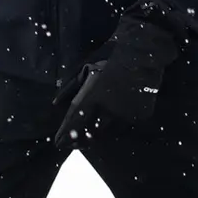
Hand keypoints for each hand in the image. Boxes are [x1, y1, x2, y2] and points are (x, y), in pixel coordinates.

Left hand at [58, 15, 179, 141]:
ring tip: (89, 134)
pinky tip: (112, 119)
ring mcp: (126, 115)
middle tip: (73, 143)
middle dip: (80, 140)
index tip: (58, 143)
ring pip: (109, 131)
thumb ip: (70, 88)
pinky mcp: (140, 115)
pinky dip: (117, 124)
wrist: (142, 53)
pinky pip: (125, 124)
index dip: (66, 135)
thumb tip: (55, 102)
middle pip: (91, 134)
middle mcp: (109, 111)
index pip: (76, 122)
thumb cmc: (110, 59)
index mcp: (94, 98)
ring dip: (98, 133)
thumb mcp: (85, 69)